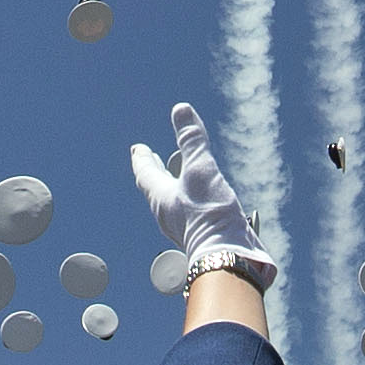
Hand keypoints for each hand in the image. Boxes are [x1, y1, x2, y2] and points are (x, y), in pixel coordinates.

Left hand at [128, 101, 277, 289]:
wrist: (226, 255)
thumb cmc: (208, 214)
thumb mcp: (201, 169)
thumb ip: (192, 140)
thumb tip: (180, 109)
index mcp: (160, 196)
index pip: (145, 173)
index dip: (143, 158)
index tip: (138, 148)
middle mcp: (167, 213)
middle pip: (155, 188)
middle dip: (154, 171)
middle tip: (150, 159)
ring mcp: (182, 226)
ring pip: (172, 200)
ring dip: (173, 185)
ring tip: (178, 176)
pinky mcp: (199, 235)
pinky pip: (188, 212)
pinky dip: (191, 199)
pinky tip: (204, 200)